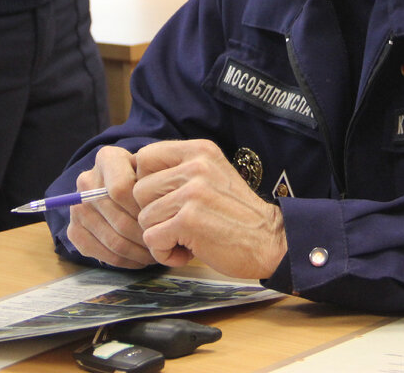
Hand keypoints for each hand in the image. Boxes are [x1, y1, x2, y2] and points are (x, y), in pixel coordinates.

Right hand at [67, 145, 156, 268]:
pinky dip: (123, 261)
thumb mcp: (154, 168)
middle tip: (165, 245)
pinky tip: (139, 259)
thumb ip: (159, 179)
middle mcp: (86, 181)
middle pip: (119, 219)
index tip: (162, 218)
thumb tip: (167, 210)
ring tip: (156, 254)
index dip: (144, 209)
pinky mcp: (73, 230)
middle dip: (146, 236)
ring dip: (138, 253)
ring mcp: (77, 208)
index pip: (122, 190)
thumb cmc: (144, 176)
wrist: (118, 183)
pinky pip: (100, 253)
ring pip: (113, 240)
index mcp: (107, 159)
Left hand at [133, 140, 286, 279]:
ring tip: (186, 238)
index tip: (165, 199)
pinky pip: (152, 239)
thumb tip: (133, 174)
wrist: (270, 241)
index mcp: (200, 151)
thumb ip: (180, 170)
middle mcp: (196, 166)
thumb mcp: (212, 175)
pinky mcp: (189, 221)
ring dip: (159, 236)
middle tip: (178, 224)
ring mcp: (192, 193)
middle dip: (152, 213)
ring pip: (143, 217)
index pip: (145, 156)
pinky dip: (164, 253)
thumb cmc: (236, 214)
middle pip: (138, 190)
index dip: (146, 182)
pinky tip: (187, 252)